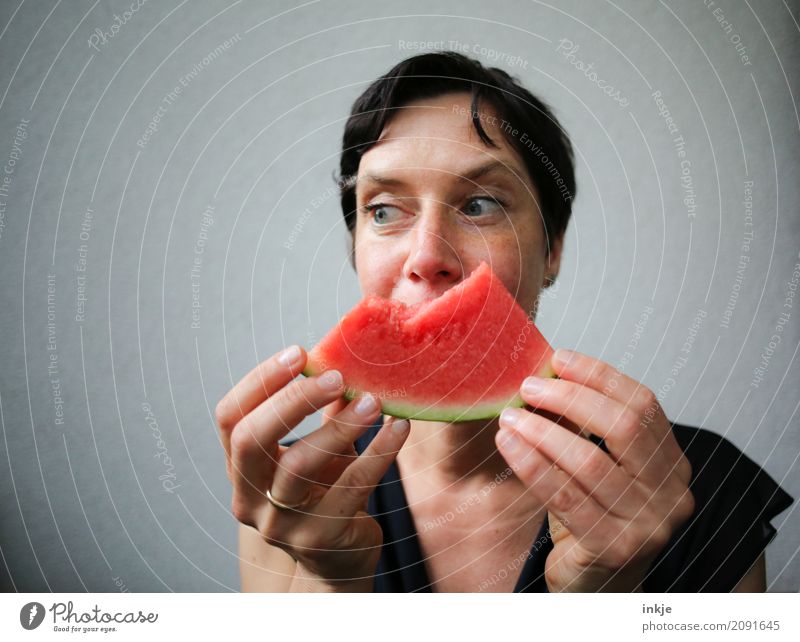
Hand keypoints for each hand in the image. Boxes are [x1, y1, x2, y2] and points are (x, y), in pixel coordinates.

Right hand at [215, 346, 409, 590]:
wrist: (337, 562)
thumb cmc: (324, 492)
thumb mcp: (313, 450)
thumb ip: (320, 410)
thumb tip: (342, 355)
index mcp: (241, 468)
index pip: (230, 417)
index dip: (260, 381)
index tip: (298, 353)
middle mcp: (250, 497)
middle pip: (251, 440)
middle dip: (292, 401)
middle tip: (336, 377)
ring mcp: (280, 523)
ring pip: (299, 466)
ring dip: (339, 426)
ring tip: (374, 401)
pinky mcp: (320, 539)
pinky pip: (351, 488)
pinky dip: (378, 452)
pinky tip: (399, 428)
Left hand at [495, 349, 694, 591]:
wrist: (596, 586)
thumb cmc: (594, 518)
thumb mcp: (604, 468)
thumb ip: (593, 429)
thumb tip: (550, 372)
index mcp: (672, 465)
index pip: (644, 405)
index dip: (600, 376)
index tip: (560, 358)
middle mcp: (670, 494)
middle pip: (623, 427)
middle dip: (570, 398)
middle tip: (528, 387)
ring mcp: (646, 525)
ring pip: (589, 461)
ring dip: (542, 431)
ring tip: (509, 416)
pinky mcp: (613, 549)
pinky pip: (566, 496)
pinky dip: (532, 465)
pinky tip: (507, 444)